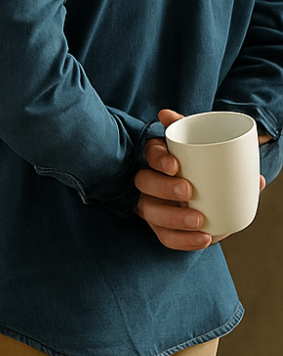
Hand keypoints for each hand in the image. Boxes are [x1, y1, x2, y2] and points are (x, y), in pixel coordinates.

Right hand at [134, 108, 266, 250]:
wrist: (210, 189)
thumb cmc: (199, 162)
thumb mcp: (197, 143)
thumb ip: (188, 127)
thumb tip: (165, 114)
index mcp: (156, 157)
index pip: (150, 154)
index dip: (159, 160)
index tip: (174, 165)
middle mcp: (147, 180)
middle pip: (144, 183)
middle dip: (163, 188)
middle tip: (188, 191)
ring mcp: (151, 205)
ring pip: (151, 213)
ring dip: (172, 219)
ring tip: (199, 220)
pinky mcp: (161, 226)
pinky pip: (165, 236)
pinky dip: (183, 241)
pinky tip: (204, 239)